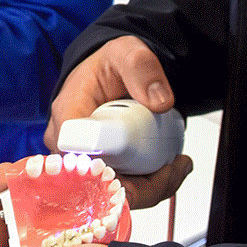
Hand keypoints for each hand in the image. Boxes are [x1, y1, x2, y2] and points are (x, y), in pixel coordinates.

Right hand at [48, 36, 191, 207]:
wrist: (112, 73)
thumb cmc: (110, 65)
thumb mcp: (127, 53)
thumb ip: (142, 69)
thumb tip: (159, 102)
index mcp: (68, 116)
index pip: (80, 160)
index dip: (111, 174)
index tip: (148, 167)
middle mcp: (68, 147)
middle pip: (98, 186)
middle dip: (144, 185)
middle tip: (176, 166)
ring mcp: (83, 163)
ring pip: (114, 193)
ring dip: (152, 187)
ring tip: (178, 165)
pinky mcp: (99, 171)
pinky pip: (122, 190)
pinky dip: (149, 186)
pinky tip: (169, 170)